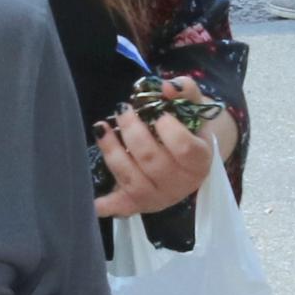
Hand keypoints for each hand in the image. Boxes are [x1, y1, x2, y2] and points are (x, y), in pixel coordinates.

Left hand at [91, 93, 213, 218]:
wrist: (188, 158)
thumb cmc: (189, 129)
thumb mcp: (194, 106)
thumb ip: (184, 90)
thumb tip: (165, 87)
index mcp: (200, 161)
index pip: (185, 149)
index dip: (169, 130)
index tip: (160, 114)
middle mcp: (181, 184)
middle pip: (152, 161)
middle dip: (132, 132)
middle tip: (123, 110)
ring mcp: (159, 198)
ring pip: (132, 178)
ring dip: (112, 152)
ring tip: (101, 128)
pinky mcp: (139, 205)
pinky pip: (122, 207)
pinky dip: (107, 206)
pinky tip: (94, 201)